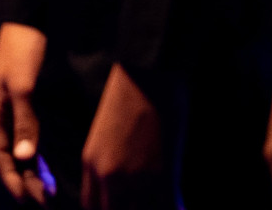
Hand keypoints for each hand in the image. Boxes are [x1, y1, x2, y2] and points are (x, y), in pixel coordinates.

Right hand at [0, 22, 55, 203]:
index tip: (30, 202)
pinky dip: (37, 156)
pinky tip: (49, 165)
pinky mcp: (27, 101)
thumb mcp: (24, 86)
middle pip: (7, 157)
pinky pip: (28, 137)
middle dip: (22, 182)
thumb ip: (25, 122)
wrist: (32, 17)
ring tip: (48, 193)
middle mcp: (1, 114)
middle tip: (44, 203)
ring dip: (30, 172)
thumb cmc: (25, 49)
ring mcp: (13, 108)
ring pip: (18, 149)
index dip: (12, 181)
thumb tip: (23, 159)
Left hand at [81, 63, 167, 208]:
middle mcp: (108, 176)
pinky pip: (168, 208)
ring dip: (152, 208)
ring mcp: (135, 180)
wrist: (148, 75)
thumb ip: (108, 160)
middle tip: (145, 202)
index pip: (91, 206)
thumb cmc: (128, 97)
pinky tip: (180, 204)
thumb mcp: (105, 132)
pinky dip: (175, 207)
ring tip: (163, 201)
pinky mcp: (163, 177)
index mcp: (91, 162)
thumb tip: (122, 181)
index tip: (121, 206)